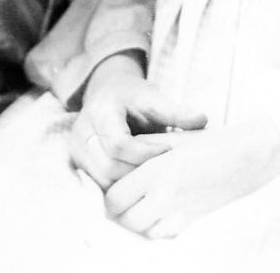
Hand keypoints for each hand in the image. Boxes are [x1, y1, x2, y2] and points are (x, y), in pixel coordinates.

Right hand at [70, 52, 206, 189]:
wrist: (108, 93)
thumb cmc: (132, 96)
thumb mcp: (153, 98)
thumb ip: (176, 111)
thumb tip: (203, 120)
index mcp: (100, 110)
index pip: (118, 145)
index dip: (145, 153)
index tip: (168, 149)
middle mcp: (82, 131)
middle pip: (109, 167)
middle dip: (138, 172)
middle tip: (161, 166)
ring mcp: (76, 149)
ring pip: (102, 180)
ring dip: (128, 182)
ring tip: (151, 172)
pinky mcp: (77, 162)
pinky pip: (97, 185)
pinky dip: (118, 186)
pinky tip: (137, 178)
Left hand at [103, 120, 279, 238]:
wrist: (254, 155)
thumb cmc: (216, 142)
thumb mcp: (176, 140)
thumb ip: (146, 154)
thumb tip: (123, 166)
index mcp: (157, 170)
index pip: (115, 197)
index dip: (112, 196)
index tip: (118, 189)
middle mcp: (165, 196)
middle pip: (125, 220)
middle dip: (123, 212)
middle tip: (129, 198)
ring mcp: (181, 215)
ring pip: (144, 231)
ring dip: (141, 222)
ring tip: (148, 204)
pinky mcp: (196, 226)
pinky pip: (165, 236)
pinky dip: (160, 228)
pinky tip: (168, 212)